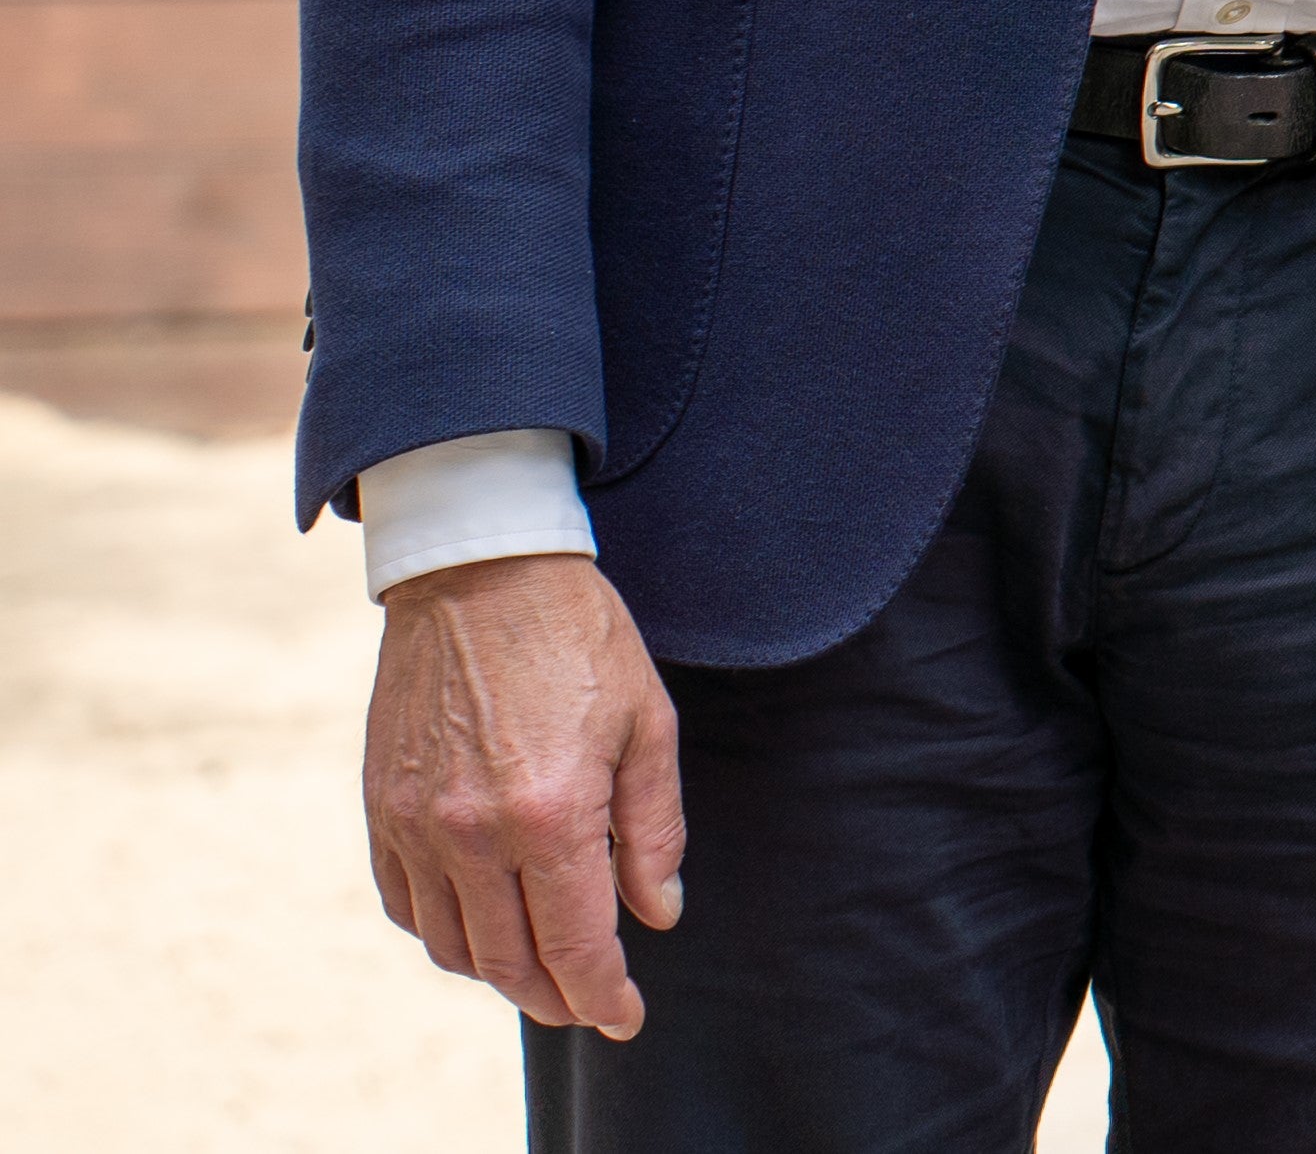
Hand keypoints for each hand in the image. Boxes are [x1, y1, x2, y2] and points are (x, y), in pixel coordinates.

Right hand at [365, 552, 684, 1036]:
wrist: (479, 572)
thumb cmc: (578, 636)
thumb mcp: (649, 721)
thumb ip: (654, 828)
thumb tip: (658, 912)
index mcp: (549, 812)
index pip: (576, 943)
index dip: (603, 994)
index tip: (626, 1018)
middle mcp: (472, 832)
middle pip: (509, 960)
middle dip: (554, 998)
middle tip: (587, 1005)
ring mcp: (416, 824)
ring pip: (452, 944)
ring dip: (498, 973)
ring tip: (541, 971)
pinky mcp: (380, 808)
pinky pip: (405, 904)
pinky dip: (444, 932)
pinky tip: (480, 923)